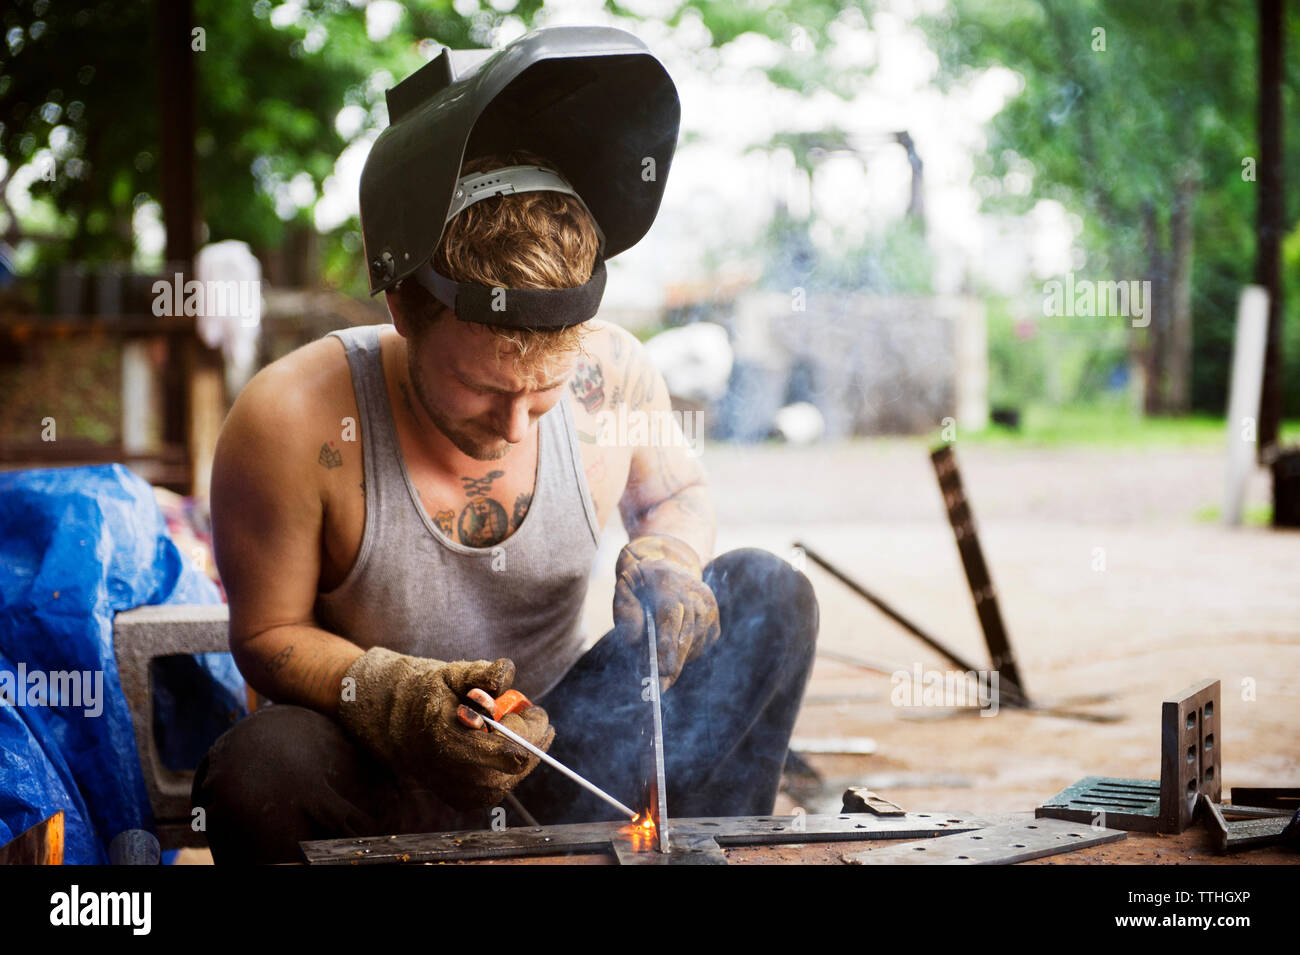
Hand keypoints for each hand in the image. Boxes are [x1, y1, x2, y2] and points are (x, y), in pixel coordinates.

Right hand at [337, 648, 554, 809]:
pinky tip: (500, 741)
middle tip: (516, 711)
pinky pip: (507, 781)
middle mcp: (457, 776)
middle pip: (522, 761)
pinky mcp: (468, 802)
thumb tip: (504, 678)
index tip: (527, 706)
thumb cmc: (430, 695)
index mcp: (449, 741)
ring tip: (503, 724)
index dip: (528, 725)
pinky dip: (512, 759)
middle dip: (529, 732)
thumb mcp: (452, 673)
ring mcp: (463, 794)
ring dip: (522, 745)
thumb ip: (481, 673)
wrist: (398, 727)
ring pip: (519, 772)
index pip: (511, 752)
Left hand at [613, 535, 720, 691]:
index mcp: (668, 583)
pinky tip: (674, 654)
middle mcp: (694, 592)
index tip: (662, 670)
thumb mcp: (624, 589)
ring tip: (661, 675)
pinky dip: (688, 654)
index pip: (670, 617)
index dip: (667, 645)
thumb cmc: (640, 583)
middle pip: (686, 634)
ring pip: (694, 642)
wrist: (669, 564)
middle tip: (660, 688)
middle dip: (673, 663)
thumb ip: (626, 612)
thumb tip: (635, 641)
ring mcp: (708, 604)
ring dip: (678, 660)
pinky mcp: (714, 616)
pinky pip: (703, 644)